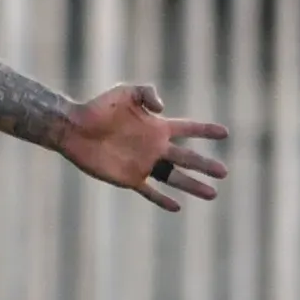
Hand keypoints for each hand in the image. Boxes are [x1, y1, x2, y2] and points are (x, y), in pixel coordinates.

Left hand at [60, 84, 228, 210]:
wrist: (75, 128)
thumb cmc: (98, 108)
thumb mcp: (126, 92)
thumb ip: (147, 93)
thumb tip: (164, 109)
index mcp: (157, 127)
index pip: (188, 129)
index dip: (206, 131)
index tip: (225, 133)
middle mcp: (154, 146)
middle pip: (187, 158)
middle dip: (206, 165)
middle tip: (224, 172)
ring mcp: (143, 164)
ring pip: (174, 177)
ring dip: (193, 185)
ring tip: (212, 194)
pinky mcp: (130, 178)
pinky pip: (150, 191)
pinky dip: (162, 199)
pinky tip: (177, 207)